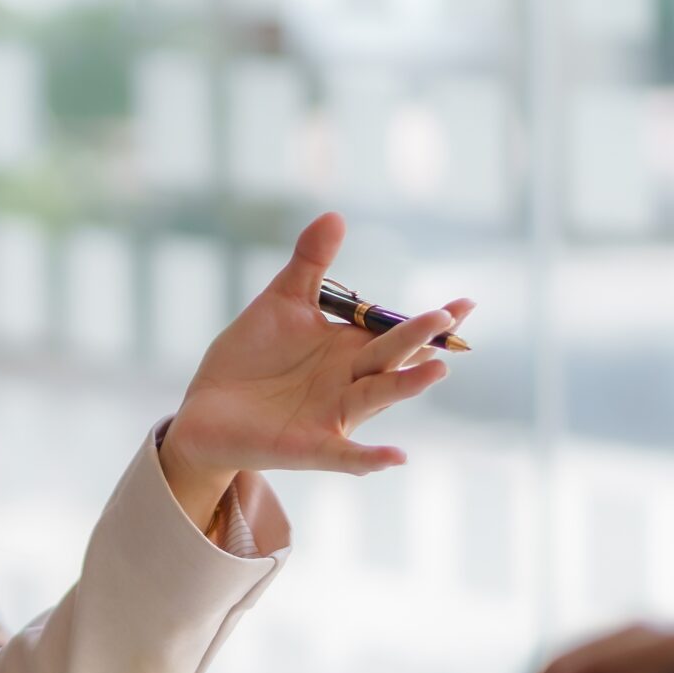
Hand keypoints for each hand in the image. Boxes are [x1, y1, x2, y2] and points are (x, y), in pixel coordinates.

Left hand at [158, 212, 471, 526]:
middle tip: (446, 318)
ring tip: (438, 370)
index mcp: (350, 348)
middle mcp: (351, 382)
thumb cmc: (253, 357)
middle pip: (390, 358)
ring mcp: (332, 415)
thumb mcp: (283, 303)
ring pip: (376, 398)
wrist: (208, 408)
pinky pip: (345, 454)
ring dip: (406, 386)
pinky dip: (369, 458)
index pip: (397, 331)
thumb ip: (311, 264)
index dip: (430, 321)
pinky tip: (397, 457)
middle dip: (418, 339)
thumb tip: (336, 214)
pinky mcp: (309, 446)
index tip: (465, 303)